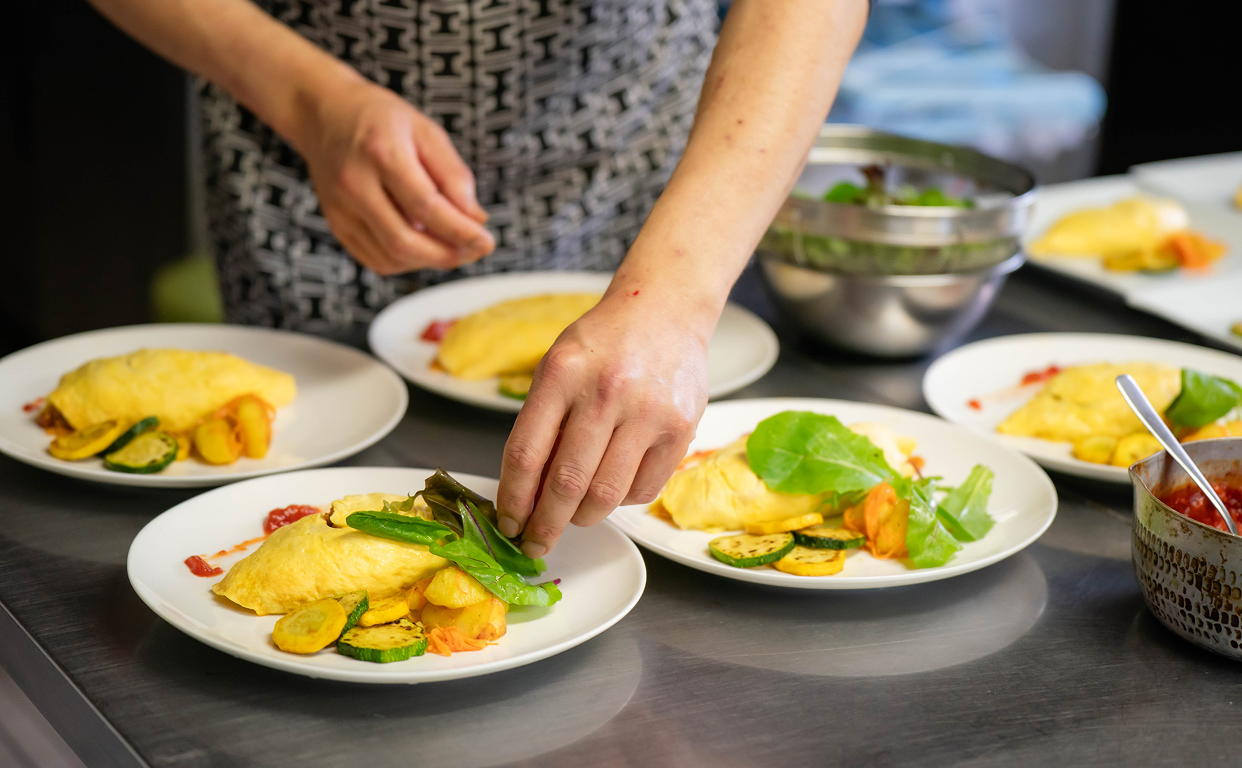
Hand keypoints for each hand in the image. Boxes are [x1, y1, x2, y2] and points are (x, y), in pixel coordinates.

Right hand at [295, 75, 494, 274]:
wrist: (325, 115)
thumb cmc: (382, 120)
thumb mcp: (426, 131)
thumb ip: (453, 175)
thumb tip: (476, 218)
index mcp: (381, 152)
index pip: (426, 206)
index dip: (460, 231)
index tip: (487, 241)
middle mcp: (354, 184)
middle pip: (404, 241)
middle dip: (447, 255)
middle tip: (475, 251)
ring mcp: (340, 209)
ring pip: (391, 257)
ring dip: (430, 261)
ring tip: (454, 247)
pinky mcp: (336, 225)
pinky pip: (376, 259)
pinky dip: (407, 262)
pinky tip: (425, 247)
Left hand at [495, 291, 710, 556]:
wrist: (664, 310)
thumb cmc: (602, 344)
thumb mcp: (557, 369)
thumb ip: (541, 426)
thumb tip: (526, 497)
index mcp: (561, 374)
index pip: (525, 454)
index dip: (512, 500)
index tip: (508, 523)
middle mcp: (605, 392)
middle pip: (565, 484)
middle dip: (545, 526)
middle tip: (536, 543)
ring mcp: (647, 411)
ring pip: (606, 496)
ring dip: (583, 517)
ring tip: (575, 514)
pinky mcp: (680, 428)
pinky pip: (644, 489)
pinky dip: (621, 501)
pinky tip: (613, 487)